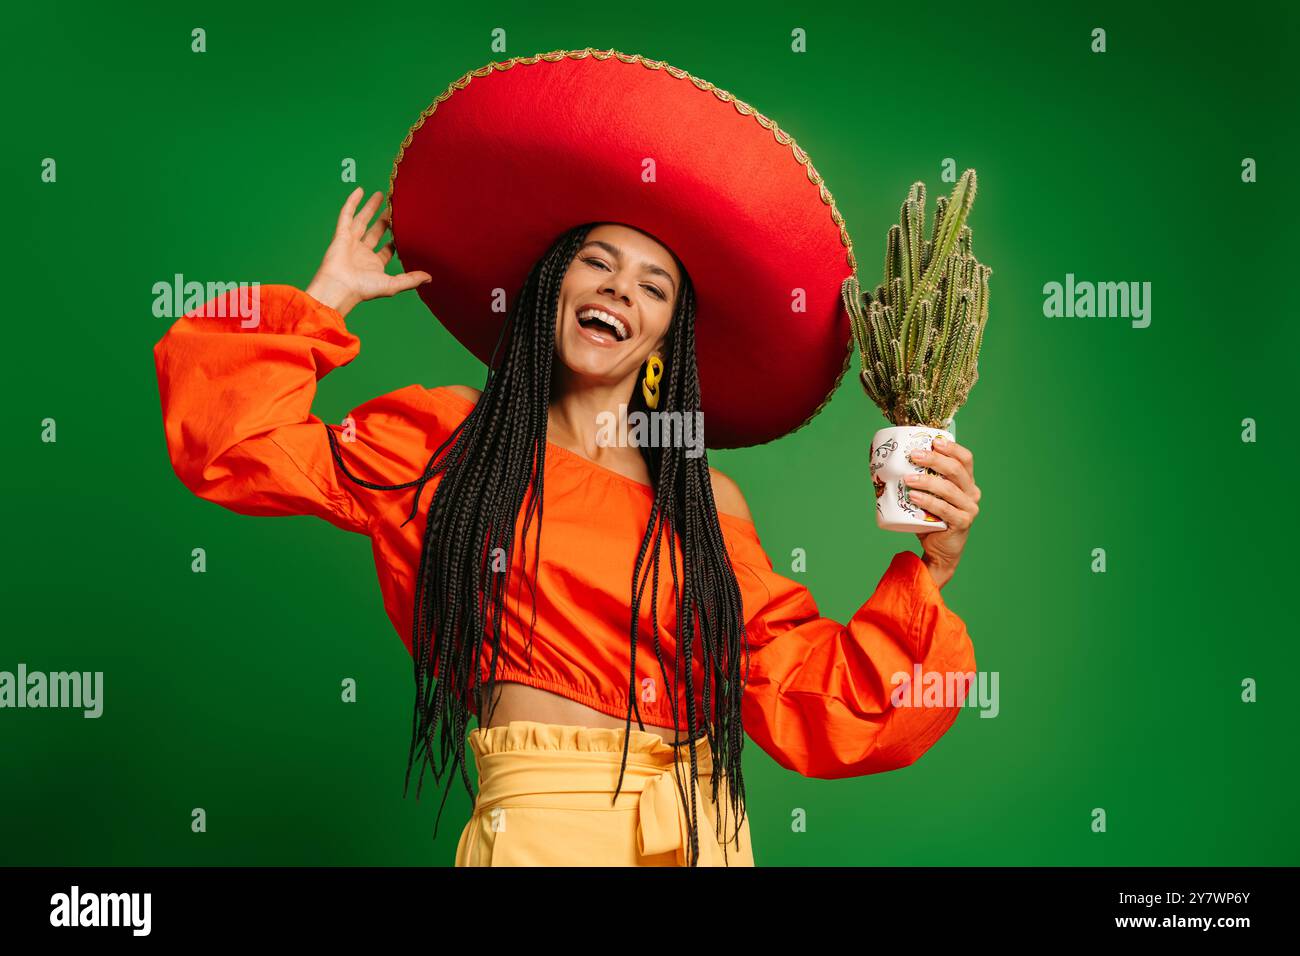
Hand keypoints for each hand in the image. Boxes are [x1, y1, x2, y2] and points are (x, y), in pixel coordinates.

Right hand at [305, 187, 431, 318]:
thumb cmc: (364, 289)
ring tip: (380, 195)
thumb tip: (430, 278)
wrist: (340, 287)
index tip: (405, 231)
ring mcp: (351, 243)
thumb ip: (411, 279)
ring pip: (362, 221)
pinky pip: (346, 215)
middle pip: (375, 232)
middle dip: (384, 221)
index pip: (387, 250)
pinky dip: (352, 203)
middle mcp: (362, 253)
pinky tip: (360, 191)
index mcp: (373, 265)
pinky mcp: (341, 235)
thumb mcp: (393, 284)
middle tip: (394, 208)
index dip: (395, 241)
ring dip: (370, 208)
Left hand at [905, 437, 979, 587]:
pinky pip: (944, 509)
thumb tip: (892, 459)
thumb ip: (922, 478)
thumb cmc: (931, 519)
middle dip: (934, 460)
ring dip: (926, 481)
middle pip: (956, 470)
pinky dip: (928, 501)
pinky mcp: (962, 522)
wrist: (939, 550)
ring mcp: (969, 508)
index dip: (951, 448)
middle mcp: (972, 493)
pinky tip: (914, 496)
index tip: (933, 442)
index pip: (965, 459)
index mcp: (967, 482)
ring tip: (907, 479)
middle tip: (913, 455)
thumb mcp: (930, 495)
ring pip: (949, 489)